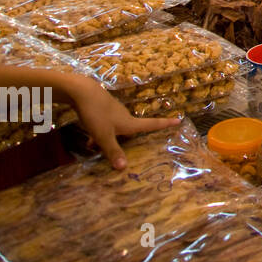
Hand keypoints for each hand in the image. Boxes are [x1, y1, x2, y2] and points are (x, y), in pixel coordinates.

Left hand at [62, 75, 181, 169]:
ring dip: (110, 137)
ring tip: (97, 147)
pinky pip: (105, 124)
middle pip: (132, 129)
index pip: (152, 124)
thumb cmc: (97, 114)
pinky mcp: (102, 108)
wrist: (82, 92)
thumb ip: (113, 151)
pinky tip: (89, 139)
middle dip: (129, 139)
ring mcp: (113, 111)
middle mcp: (124, 116)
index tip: (179, 120)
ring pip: (116, 127)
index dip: (165, 123)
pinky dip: (100, 132)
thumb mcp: (104, 136)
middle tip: (127, 149)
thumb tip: (124, 168)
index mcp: (129, 123)